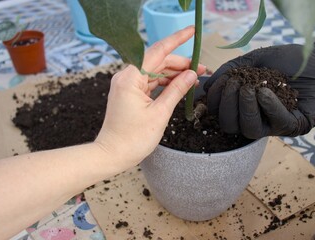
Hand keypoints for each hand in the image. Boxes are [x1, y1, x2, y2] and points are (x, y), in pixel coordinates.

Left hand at [96, 26, 205, 166]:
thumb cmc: (132, 139)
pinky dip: (165, 83)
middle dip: (180, 63)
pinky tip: (180, 86)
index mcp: (131, 78)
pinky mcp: (129, 93)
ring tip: (195, 78)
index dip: (177, 40)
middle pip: (157, 61)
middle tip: (201, 69)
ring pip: (154, 71)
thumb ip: (176, 90)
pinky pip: (150, 82)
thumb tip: (192, 74)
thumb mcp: (160, 113)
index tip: (192, 31)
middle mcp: (126, 77)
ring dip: (174, 74)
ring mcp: (127, 85)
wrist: (112, 154)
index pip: (157, 51)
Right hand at [204, 41, 314, 138]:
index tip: (217, 83)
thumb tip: (205, 88)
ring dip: (245, 108)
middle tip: (234, 84)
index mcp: (242, 106)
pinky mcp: (294, 125)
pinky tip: (265, 91)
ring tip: (250, 88)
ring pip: (249, 130)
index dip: (213, 101)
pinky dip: (267, 107)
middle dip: (226, 105)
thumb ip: (228, 72)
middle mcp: (255, 118)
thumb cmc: (286, 61)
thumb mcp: (251, 61)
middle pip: (229, 126)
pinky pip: (276, 123)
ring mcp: (274, 124)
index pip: (219, 114)